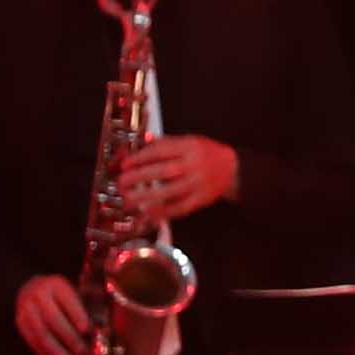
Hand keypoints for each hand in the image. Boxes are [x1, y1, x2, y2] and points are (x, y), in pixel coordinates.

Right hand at [11, 274, 95, 354]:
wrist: (31, 289)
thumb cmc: (63, 297)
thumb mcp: (74, 293)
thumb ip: (87, 309)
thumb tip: (101, 333)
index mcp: (56, 284)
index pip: (67, 301)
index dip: (77, 316)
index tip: (87, 331)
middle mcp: (38, 294)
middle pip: (53, 319)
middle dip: (69, 338)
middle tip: (83, 353)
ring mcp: (26, 310)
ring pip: (41, 334)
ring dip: (57, 352)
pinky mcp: (20, 324)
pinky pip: (34, 343)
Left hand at [117, 134, 240, 223]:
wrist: (232, 169)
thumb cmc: (207, 154)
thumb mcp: (189, 140)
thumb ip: (165, 143)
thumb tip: (139, 148)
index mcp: (190, 147)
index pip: (160, 151)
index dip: (140, 158)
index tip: (125, 164)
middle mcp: (194, 165)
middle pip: (162, 172)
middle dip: (138, 178)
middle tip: (121, 182)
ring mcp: (197, 183)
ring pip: (168, 192)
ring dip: (145, 198)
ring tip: (128, 200)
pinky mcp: (200, 199)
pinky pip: (178, 208)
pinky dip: (161, 213)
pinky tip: (147, 214)